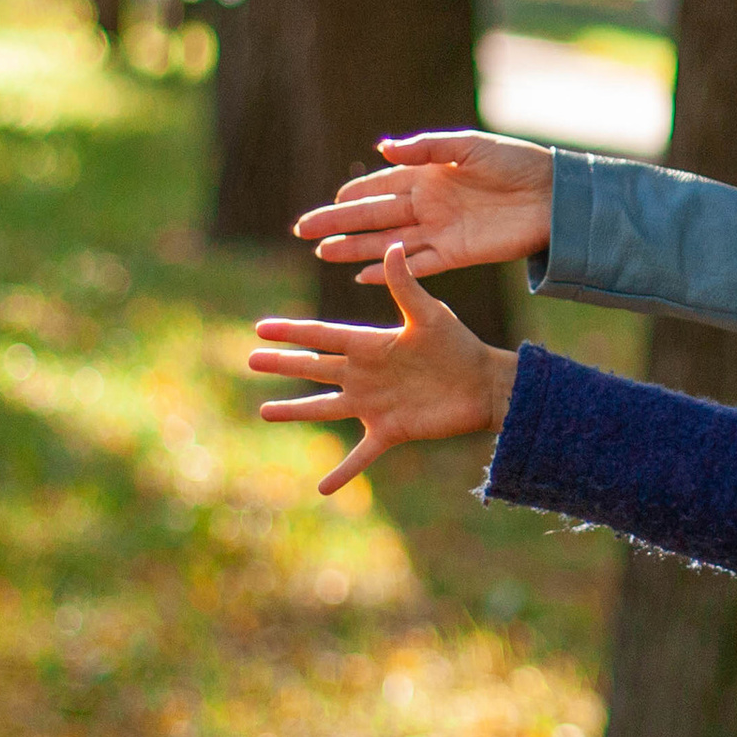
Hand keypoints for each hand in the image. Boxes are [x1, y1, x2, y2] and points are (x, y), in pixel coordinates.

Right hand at [251, 244, 520, 493]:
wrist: (485, 384)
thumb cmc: (459, 344)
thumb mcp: (429, 314)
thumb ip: (406, 285)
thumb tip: (393, 246)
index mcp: (371, 344)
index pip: (323, 336)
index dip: (293, 332)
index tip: (261, 327)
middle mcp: (366, 374)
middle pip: (316, 369)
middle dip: (284, 364)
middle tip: (250, 359)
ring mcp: (374, 404)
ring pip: (325, 408)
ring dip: (295, 411)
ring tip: (265, 411)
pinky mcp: (390, 430)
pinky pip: (360, 455)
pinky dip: (342, 471)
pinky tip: (321, 489)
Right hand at [294, 131, 555, 282]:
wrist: (554, 196)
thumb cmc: (515, 163)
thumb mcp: (470, 147)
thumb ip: (427, 149)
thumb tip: (383, 149)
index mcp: (429, 175)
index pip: (382, 185)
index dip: (355, 194)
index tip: (328, 201)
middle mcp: (429, 204)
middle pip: (375, 216)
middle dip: (339, 222)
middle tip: (303, 229)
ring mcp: (440, 231)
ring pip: (388, 242)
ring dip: (355, 248)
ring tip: (322, 252)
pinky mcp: (456, 254)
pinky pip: (416, 265)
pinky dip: (390, 270)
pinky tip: (362, 275)